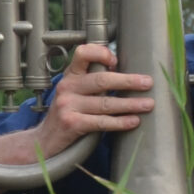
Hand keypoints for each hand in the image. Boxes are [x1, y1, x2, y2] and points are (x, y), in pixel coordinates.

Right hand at [34, 43, 155, 157]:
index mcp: (70, 75)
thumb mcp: (75, 91)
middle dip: (128, 81)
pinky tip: (134, 121)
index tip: (117, 61)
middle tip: (148, 83)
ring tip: (148, 104)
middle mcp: (68, 87)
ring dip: (130, 104)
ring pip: (105, 103)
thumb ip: (93, 81)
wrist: (45, 140)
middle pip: (102, 80)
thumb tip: (127, 75)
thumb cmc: (69, 112)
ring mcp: (68, 105)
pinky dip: (120, 122)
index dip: (101, 53)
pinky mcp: (72, 124)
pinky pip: (101, 122)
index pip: (83, 53)